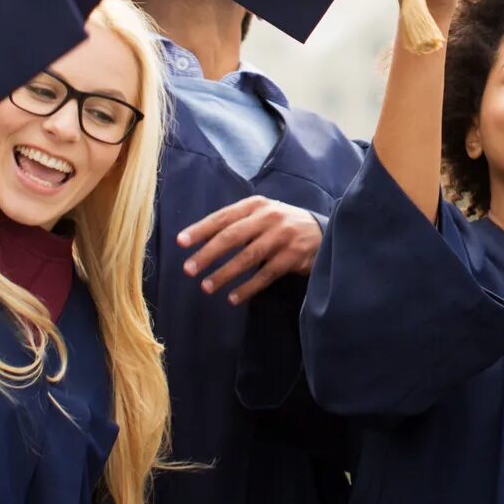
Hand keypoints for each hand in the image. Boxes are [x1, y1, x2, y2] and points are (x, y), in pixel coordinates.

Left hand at [177, 196, 325, 303]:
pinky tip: (233, 298)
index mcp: (256, 205)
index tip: (181, 242)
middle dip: (208, 254)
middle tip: (188, 269)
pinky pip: (266, 275)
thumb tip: (200, 242)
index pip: (223, 217)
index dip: (200, 230)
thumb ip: (237, 223)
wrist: (322, 232)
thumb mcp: (261, 214)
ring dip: (224, 274)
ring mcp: (282, 236)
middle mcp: (268, 217)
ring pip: (248, 257)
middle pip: (232, 236)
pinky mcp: (293, 256)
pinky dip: (248, 288)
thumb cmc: (281, 225)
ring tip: (206, 286)